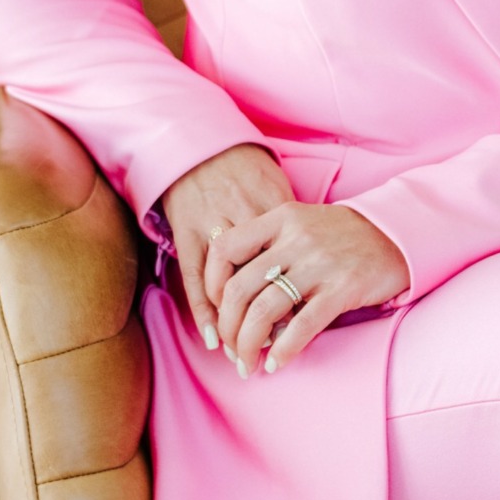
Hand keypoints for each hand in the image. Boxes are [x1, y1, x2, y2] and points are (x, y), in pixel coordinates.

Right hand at [160, 143, 295, 350]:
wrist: (201, 146)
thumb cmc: (246, 173)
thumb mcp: (277, 191)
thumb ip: (293, 227)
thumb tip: (313, 271)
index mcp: (274, 205)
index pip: (291, 260)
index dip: (298, 295)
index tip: (305, 326)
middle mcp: (244, 215)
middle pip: (261, 276)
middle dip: (268, 318)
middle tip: (274, 350)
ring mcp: (212, 223)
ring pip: (228, 283)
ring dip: (236, 323)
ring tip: (244, 354)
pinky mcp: (186, 231)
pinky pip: (193, 278)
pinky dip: (204, 311)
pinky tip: (213, 339)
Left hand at [214, 202, 410, 377]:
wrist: (397, 233)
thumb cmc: (342, 236)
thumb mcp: (301, 225)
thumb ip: (268, 247)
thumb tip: (232, 296)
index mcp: (280, 218)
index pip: (224, 249)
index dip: (210, 286)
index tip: (215, 311)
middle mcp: (296, 238)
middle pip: (239, 289)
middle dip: (228, 328)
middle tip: (230, 351)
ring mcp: (320, 263)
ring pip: (264, 310)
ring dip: (248, 345)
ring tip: (247, 365)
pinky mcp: (343, 288)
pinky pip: (302, 326)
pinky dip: (283, 351)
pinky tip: (276, 363)